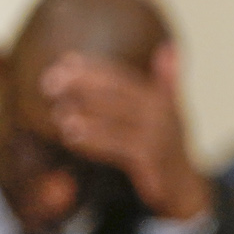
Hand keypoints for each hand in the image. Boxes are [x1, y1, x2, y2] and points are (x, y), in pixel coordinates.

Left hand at [43, 46, 211, 220]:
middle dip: (81, 85)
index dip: (93, 67)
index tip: (65, 61)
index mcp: (160, 98)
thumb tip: (167, 47)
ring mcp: (157, 138)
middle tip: (49, 83)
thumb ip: (166, 80)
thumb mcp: (172, 110)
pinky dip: (93, 142)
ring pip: (114, 122)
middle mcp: (161, 114)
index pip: (121, 76)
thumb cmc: (170, 144)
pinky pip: (117, 148)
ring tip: (59, 114)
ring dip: (84, 116)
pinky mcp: (151, 161)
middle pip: (115, 93)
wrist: (185, 186)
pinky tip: (72, 138)